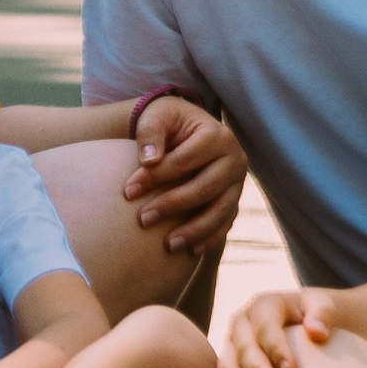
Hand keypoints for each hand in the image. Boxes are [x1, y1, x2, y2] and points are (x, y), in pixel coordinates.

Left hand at [127, 96, 247, 255]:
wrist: (187, 129)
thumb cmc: (168, 122)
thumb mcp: (157, 116)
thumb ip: (150, 133)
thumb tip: (149, 161)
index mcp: (217, 135)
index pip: (185, 161)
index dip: (156, 177)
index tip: (128, 192)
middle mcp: (235, 159)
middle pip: (205, 188)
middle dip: (172, 206)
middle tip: (142, 220)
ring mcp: (238, 183)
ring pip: (220, 211)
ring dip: (193, 231)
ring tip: (167, 245)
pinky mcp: (234, 200)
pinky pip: (226, 223)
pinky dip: (210, 238)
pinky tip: (190, 251)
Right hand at [214, 288, 337, 367]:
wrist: (303, 330)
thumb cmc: (317, 320)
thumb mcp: (324, 308)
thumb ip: (324, 313)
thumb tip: (317, 332)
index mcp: (264, 306)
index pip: (265, 326)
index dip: (276, 348)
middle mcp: (242, 324)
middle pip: (243, 348)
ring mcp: (231, 346)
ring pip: (226, 367)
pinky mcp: (227, 367)